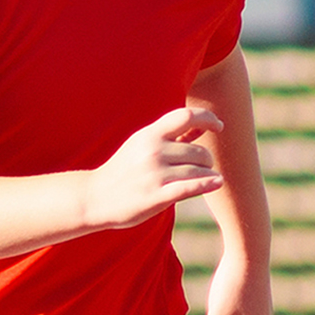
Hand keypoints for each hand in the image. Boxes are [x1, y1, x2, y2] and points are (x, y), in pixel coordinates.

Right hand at [79, 105, 225, 233]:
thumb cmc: (123, 171)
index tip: (219, 126)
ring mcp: (155, 174)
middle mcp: (152, 151)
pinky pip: (190, 187)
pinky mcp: (157, 196)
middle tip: (204, 167)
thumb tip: (202, 126)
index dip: (208, 118)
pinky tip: (218, 182)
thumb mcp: (141, 145)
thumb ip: (170, 136)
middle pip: (198, 151)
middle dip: (206, 159)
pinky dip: (207, 183)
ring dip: (207, 174)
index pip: (185, 116)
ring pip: (198, 170)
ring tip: (205, 178)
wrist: (95, 198)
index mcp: (149, 135)